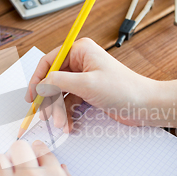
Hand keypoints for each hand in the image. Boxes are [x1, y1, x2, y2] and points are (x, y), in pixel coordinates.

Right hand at [25, 38, 156, 130]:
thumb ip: (58, 83)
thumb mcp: (86, 84)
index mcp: (80, 50)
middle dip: (50, 100)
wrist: (145, 105)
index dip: (37, 80)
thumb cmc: (123, 89)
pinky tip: (69, 125)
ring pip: (61, 94)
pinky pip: (70, 102)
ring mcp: (84, 77)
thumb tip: (39, 85)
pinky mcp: (89, 92)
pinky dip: (68, 114)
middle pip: (53, 80)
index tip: (31, 97)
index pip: (49, 62)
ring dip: (59, 111)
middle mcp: (81, 61)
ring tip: (62, 124)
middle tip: (46, 116)